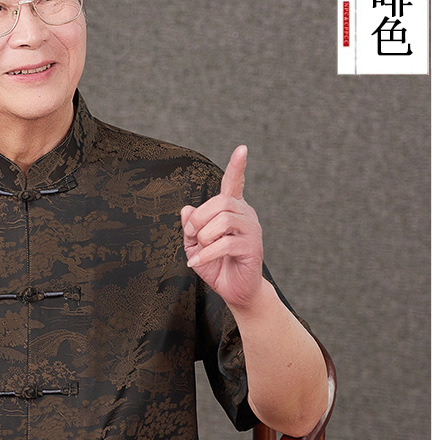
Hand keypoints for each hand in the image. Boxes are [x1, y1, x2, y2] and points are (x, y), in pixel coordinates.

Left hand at [180, 145, 263, 310]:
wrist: (235, 290)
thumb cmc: (217, 266)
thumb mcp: (195, 245)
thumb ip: (190, 227)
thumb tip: (186, 209)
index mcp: (232, 210)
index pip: (235, 183)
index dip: (237, 166)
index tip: (242, 149)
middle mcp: (245, 215)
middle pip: (220, 202)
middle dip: (198, 219)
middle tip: (190, 235)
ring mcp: (252, 231)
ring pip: (223, 220)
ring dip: (203, 236)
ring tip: (199, 250)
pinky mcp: (252, 248)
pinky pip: (224, 244)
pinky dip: (206, 254)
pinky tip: (196, 263)